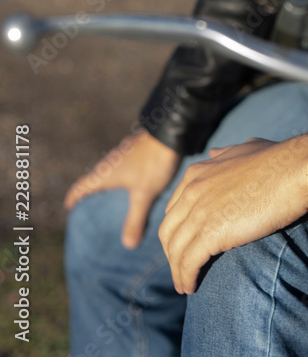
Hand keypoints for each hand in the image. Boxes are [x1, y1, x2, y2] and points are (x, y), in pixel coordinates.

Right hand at [64, 129, 181, 248]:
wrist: (169, 131)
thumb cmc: (152, 163)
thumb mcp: (144, 194)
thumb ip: (135, 219)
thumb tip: (127, 245)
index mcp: (106, 173)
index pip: (83, 185)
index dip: (75, 195)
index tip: (68, 204)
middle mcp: (110, 161)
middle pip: (95, 177)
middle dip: (91, 190)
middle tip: (89, 203)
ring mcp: (123, 153)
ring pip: (110, 169)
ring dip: (108, 180)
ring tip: (112, 193)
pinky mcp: (136, 148)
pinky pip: (123, 164)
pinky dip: (123, 174)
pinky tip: (134, 179)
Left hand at [158, 134, 307, 294]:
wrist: (295, 170)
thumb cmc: (278, 160)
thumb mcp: (244, 149)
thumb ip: (225, 154)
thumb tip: (214, 154)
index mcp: (198, 173)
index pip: (174, 209)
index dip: (177, 230)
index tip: (184, 244)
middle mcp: (193, 190)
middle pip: (169, 231)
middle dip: (171, 253)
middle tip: (180, 269)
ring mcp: (200, 211)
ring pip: (175, 250)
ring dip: (177, 271)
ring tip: (185, 286)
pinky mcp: (212, 232)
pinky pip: (189, 262)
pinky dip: (186, 277)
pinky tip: (192, 288)